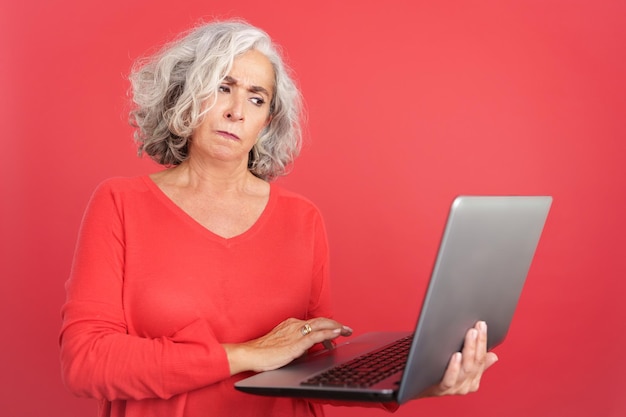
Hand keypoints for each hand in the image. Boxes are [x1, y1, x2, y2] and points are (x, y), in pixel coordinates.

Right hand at [223, 317, 351, 374]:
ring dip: (336, 327)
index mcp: (291, 324)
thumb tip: (307, 350)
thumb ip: (296, 345)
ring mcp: (296, 333)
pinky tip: (336, 334)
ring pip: (320, 325)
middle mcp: (295, 325)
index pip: (314, 323)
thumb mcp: (283, 345)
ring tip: (346, 331)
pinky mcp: (296, 343)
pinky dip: (328, 333)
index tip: (337, 331)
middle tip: (348, 329)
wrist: (251, 354)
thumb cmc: (263, 352)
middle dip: (336, 324)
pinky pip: (316, 335)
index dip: (327, 326)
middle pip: (320, 321)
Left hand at [422, 321, 497, 396]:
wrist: (419, 388)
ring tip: (470, 336)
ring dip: (469, 350)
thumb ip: (477, 363)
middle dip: (477, 343)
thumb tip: (493, 356)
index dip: (483, 341)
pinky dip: (454, 367)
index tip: (482, 325)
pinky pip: (450, 379)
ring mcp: (455, 388)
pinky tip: (456, 355)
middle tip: (477, 327)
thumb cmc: (440, 374)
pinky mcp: (442, 389)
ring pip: (466, 369)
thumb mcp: (461, 368)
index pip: (482, 358)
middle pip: (476, 362)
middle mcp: (467, 385)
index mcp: (474, 379)